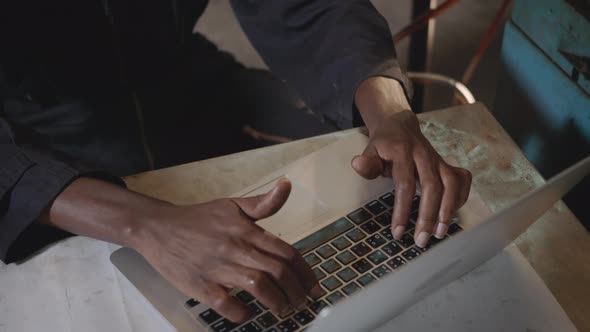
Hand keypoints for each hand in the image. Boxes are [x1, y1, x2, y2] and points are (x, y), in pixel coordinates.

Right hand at [135, 179, 322, 322]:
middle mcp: (236, 248)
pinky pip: (225, 304)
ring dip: (276, 302)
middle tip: (302, 302)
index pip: (286, 252)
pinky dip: (241, 313)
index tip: (314, 286)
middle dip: (296, 291)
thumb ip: (263, 203)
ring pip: (257, 286)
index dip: (305, 272)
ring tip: (283, 310)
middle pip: (277, 271)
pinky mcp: (200, 285)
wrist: (158, 227)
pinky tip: (248, 314)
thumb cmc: (198, 219)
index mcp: (246, 231)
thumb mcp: (232, 206)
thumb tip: (286, 185)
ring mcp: (218, 268)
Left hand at [353, 78, 471, 246]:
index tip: (398, 232)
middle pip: (432, 187)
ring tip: (439, 233)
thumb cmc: (384, 145)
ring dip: (447, 210)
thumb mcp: (370, 150)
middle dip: (428, 216)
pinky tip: (451, 215)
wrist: (400, 126)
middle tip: (421, 240)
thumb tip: (357, 164)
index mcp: (403, 152)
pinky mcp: (448, 164)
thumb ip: (367, 162)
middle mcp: (424, 155)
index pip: (404, 183)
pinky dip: (460, 198)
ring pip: (451, 184)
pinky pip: (462, 180)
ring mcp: (439, 159)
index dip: (402, 210)